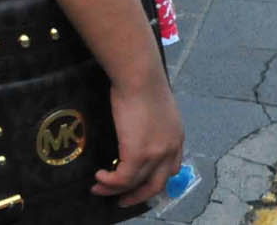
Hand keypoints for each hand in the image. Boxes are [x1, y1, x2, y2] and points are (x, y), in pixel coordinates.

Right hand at [94, 72, 184, 206]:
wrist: (139, 76)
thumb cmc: (143, 82)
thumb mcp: (156, 106)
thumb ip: (153, 123)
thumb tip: (138, 129)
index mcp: (176, 136)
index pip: (172, 167)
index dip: (157, 178)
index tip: (142, 183)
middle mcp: (170, 148)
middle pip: (157, 184)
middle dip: (139, 195)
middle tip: (123, 200)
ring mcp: (155, 153)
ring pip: (135, 183)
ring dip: (116, 189)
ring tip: (100, 188)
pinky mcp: (137, 154)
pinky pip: (122, 178)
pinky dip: (110, 182)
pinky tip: (99, 177)